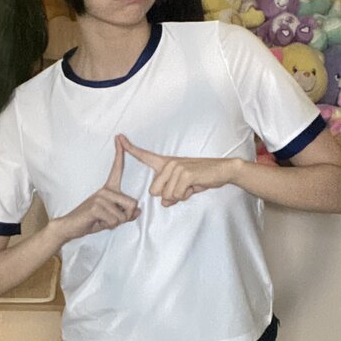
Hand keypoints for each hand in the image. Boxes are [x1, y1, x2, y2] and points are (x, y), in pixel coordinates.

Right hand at [54, 137, 140, 242]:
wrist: (69, 227)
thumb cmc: (90, 222)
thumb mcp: (110, 219)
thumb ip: (125, 214)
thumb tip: (138, 211)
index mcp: (108, 189)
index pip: (116, 169)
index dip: (120, 154)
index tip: (119, 137)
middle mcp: (105, 190)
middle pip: (132, 203)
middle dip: (125, 217)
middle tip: (110, 220)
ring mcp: (100, 197)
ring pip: (123, 215)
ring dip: (115, 223)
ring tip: (101, 221)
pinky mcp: (96, 206)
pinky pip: (114, 220)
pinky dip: (108, 225)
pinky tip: (96, 222)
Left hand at [118, 134, 235, 206]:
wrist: (222, 170)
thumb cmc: (201, 178)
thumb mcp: (183, 188)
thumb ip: (171, 195)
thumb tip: (164, 203)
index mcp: (166, 163)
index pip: (145, 155)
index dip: (130, 148)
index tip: (118, 137)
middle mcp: (168, 163)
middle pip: (154, 191)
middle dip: (168, 196)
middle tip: (184, 187)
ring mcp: (176, 167)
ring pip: (166, 196)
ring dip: (179, 196)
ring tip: (191, 186)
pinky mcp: (185, 174)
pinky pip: (176, 195)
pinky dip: (186, 195)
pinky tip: (194, 186)